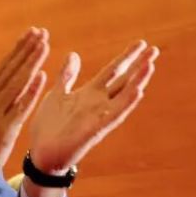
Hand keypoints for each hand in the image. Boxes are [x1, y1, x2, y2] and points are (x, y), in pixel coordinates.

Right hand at [0, 28, 49, 191]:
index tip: (30, 34)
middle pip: (11, 70)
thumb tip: (8, 87)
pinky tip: (41, 76)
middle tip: (40, 31)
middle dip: (27, 49)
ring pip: (17, 82)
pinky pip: (20, 107)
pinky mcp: (4, 129)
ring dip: (31, 62)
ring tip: (44, 44)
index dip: (18, 50)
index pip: (4, 68)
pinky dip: (30, 91)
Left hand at [28, 41, 158, 172]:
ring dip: (138, 81)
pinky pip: (114, 115)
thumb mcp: (57, 94)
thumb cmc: (49, 125)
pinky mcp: (95, 129)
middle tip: (154, 49)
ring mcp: (99, 115)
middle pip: (124, 80)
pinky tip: (138, 91)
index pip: (113, 71)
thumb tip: (74, 54)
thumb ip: (67, 75)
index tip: (141, 43)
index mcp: (89, 93)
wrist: (41, 153)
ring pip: (124, 96)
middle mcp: (98, 103)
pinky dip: (126, 103)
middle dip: (139, 65)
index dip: (126, 57)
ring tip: (150, 66)